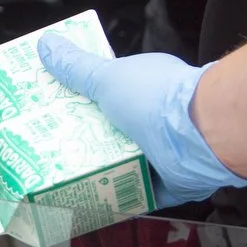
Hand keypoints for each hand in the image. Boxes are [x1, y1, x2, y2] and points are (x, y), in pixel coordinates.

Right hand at [37, 35, 246, 205]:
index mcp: (146, 86)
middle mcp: (159, 118)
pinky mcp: (172, 182)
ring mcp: (167, 150)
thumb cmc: (157, 99)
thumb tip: (47, 44)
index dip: (87, 101)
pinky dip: (125, 198)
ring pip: (129, 163)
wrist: (199, 136)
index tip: (61, 111)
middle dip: (91, 141)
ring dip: (106, 172)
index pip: (112, 92)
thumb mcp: (106, 78)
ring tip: (73, 179)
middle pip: (116, 132)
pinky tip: (101, 202)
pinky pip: (143, 193)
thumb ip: (75, 67)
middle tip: (58, 150)